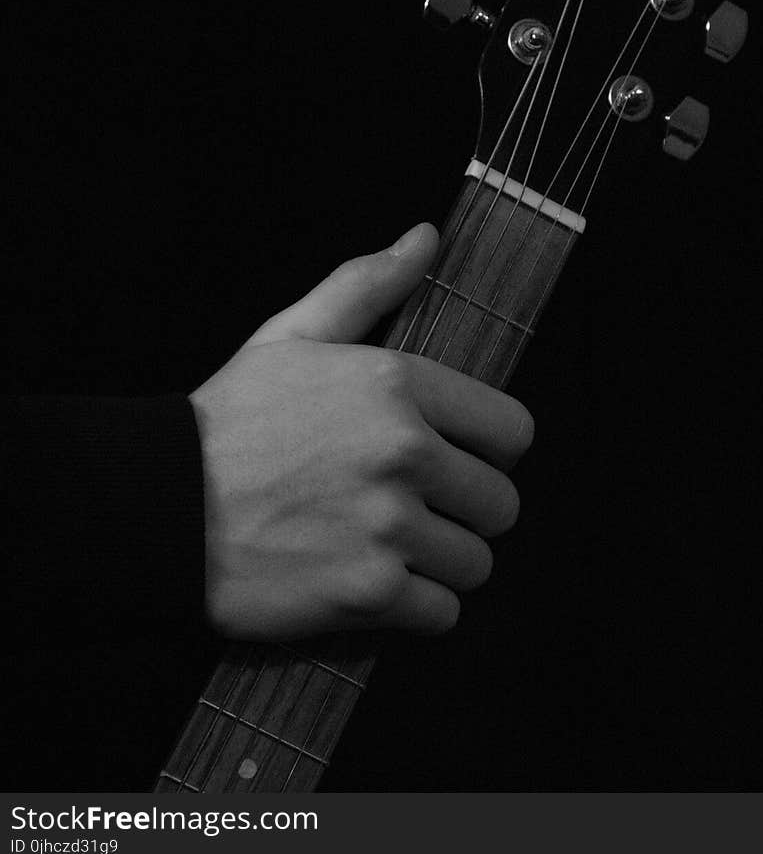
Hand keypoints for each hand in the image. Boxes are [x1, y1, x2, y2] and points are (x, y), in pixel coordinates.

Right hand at [189, 223, 533, 640]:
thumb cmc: (229, 420)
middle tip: (422, 510)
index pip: (513, 432)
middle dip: (470, 512)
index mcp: (397, 384)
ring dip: (445, 563)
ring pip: (476, 563)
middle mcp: (405, 453)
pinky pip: (444, 615)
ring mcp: (389, 528)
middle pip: (502, 505)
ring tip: (397, 548)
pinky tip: (378, 584)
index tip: (459, 459)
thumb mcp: (293, 335)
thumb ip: (368, 285)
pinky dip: (418, 609)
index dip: (490, 450)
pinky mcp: (368, 594)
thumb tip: (426, 237)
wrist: (159, 506)